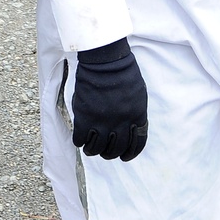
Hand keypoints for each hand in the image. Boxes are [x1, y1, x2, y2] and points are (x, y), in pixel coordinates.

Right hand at [72, 37, 147, 160]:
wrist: (106, 63)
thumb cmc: (124, 74)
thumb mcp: (139, 96)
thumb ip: (135, 114)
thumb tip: (131, 128)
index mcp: (137, 117)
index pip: (137, 144)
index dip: (130, 153)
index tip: (125, 156)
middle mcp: (121, 124)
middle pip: (116, 149)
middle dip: (110, 154)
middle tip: (104, 152)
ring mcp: (102, 122)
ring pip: (97, 148)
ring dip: (93, 150)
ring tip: (90, 148)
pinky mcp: (85, 118)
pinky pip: (81, 139)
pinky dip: (80, 141)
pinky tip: (80, 139)